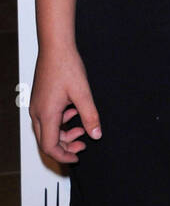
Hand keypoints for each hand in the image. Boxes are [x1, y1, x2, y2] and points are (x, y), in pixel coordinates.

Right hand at [29, 47, 101, 163]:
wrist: (56, 47)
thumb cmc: (66, 66)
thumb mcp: (83, 93)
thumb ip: (90, 116)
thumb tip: (96, 134)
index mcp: (46, 114)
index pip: (49, 147)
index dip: (63, 156)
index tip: (77, 158)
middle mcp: (38, 112)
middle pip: (47, 141)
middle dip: (65, 147)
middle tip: (82, 146)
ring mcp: (37, 106)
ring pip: (47, 130)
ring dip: (64, 134)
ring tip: (81, 129)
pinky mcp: (41, 99)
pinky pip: (48, 118)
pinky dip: (61, 122)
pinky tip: (73, 113)